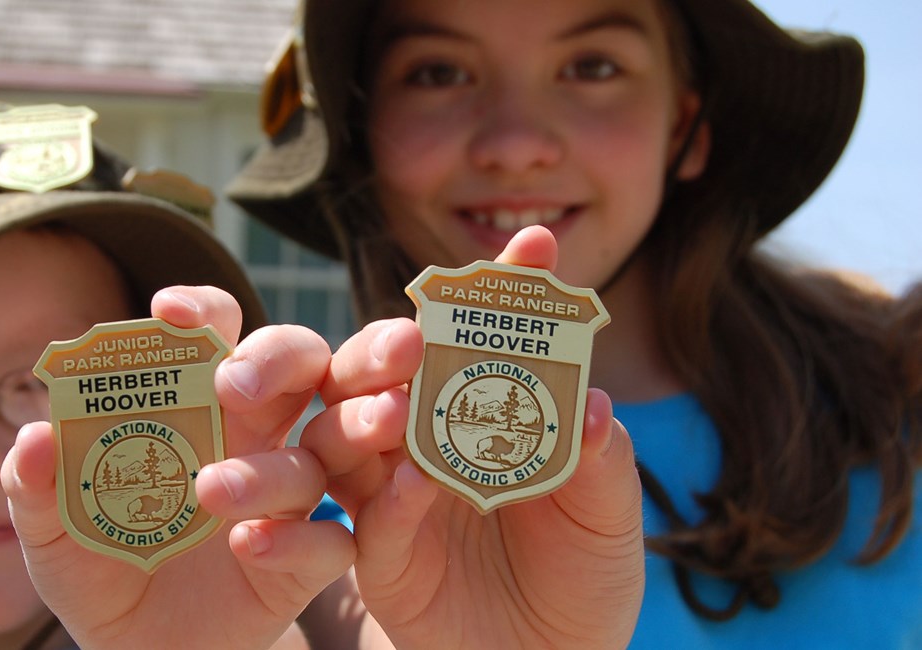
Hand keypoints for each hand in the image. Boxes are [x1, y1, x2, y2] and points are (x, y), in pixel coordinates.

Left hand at [3, 286, 354, 649]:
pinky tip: (245, 547)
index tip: (170, 312)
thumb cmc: (96, 570)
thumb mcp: (49, 532)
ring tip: (210, 491)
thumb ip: (34, 484)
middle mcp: (251, 436)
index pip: (216, 332)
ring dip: (268, 468)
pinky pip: (327, 540)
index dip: (202, 311)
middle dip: (275, 357)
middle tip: (231, 384)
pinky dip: (295, 541)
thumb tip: (36, 435)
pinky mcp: (303, 560)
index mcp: (195, 406)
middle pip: (300, 364)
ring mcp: (284, 496)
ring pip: (313, 456)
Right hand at [300, 225, 644, 648]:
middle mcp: (423, 441)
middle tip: (420, 331)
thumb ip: (601, 462)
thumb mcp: (609, 517)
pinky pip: (373, 522)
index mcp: (478, 413)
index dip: (510, 289)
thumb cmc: (584, 578)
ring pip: (349, 436)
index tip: (539, 243)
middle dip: (392, 343)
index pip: (484, 338)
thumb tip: (593, 399)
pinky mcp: (380, 558)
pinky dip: (394, 501)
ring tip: (399, 398)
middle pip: (382, 374)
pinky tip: (419, 483)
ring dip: (366, 411)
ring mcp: (393, 496)